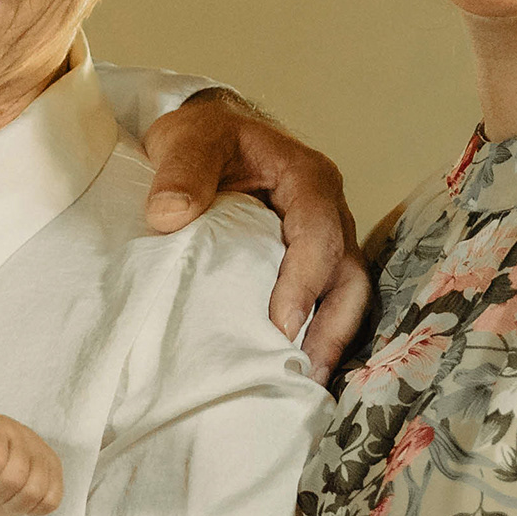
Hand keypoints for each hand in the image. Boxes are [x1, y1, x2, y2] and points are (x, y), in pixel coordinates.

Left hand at [140, 89, 367, 377]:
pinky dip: (315, 331)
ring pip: (344, 293)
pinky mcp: (307, 259)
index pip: (318, 236)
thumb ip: (182, 172)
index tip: (280, 326)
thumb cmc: (204, 135)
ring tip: (302, 383)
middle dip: (331, 327)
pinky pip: (325, 298)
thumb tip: (169, 214)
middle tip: (303, 373)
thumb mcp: (188, 140)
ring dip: (328, 338)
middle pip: (348, 275)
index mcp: (308, 179)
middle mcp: (327, 210)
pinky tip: (293, 365)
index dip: (303, 284)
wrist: (208, 132)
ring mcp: (323, 237)